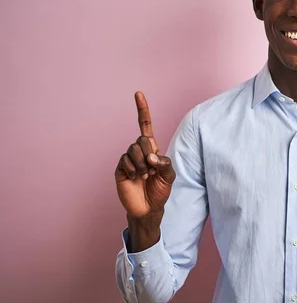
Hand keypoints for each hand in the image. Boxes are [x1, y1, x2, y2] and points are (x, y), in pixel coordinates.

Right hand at [115, 92, 175, 219]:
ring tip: (144, 177)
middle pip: (142, 139)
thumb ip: (165, 163)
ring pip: (134, 149)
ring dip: (142, 165)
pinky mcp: (120, 168)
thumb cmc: (160, 190)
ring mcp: (128, 159)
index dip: (142, 110)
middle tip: (151, 171)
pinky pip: (125, 161)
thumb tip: (150, 156)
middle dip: (150, 155)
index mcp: (152, 149)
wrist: (148, 208)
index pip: (145, 125)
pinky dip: (133, 170)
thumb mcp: (170, 176)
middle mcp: (139, 151)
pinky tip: (134, 178)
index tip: (138, 94)